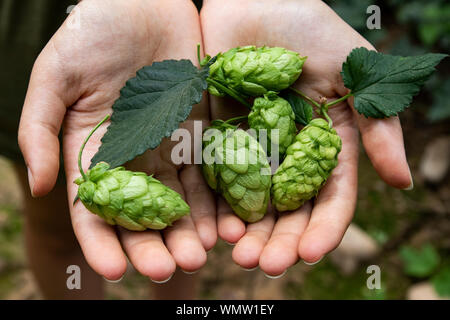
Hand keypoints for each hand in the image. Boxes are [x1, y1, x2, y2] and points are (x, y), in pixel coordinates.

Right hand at [19, 0, 215, 280]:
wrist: (142, 3)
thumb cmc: (92, 33)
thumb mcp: (55, 77)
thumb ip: (41, 130)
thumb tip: (40, 185)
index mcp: (95, 152)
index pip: (96, 208)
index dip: (104, 242)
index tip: (116, 271)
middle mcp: (134, 157)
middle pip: (143, 213)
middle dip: (154, 244)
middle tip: (169, 269)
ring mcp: (170, 147)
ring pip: (181, 201)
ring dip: (189, 231)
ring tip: (200, 256)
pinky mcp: (201, 132)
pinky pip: (212, 172)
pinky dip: (217, 200)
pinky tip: (225, 224)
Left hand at [200, 0, 411, 275]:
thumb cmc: (308, 27)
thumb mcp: (352, 70)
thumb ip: (376, 124)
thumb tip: (402, 182)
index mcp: (324, 144)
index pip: (328, 197)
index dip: (322, 228)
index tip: (309, 254)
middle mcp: (287, 154)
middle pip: (286, 209)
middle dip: (278, 240)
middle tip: (264, 265)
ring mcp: (250, 149)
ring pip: (250, 202)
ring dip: (246, 232)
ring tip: (236, 254)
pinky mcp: (215, 137)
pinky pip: (214, 177)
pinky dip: (214, 204)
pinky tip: (211, 226)